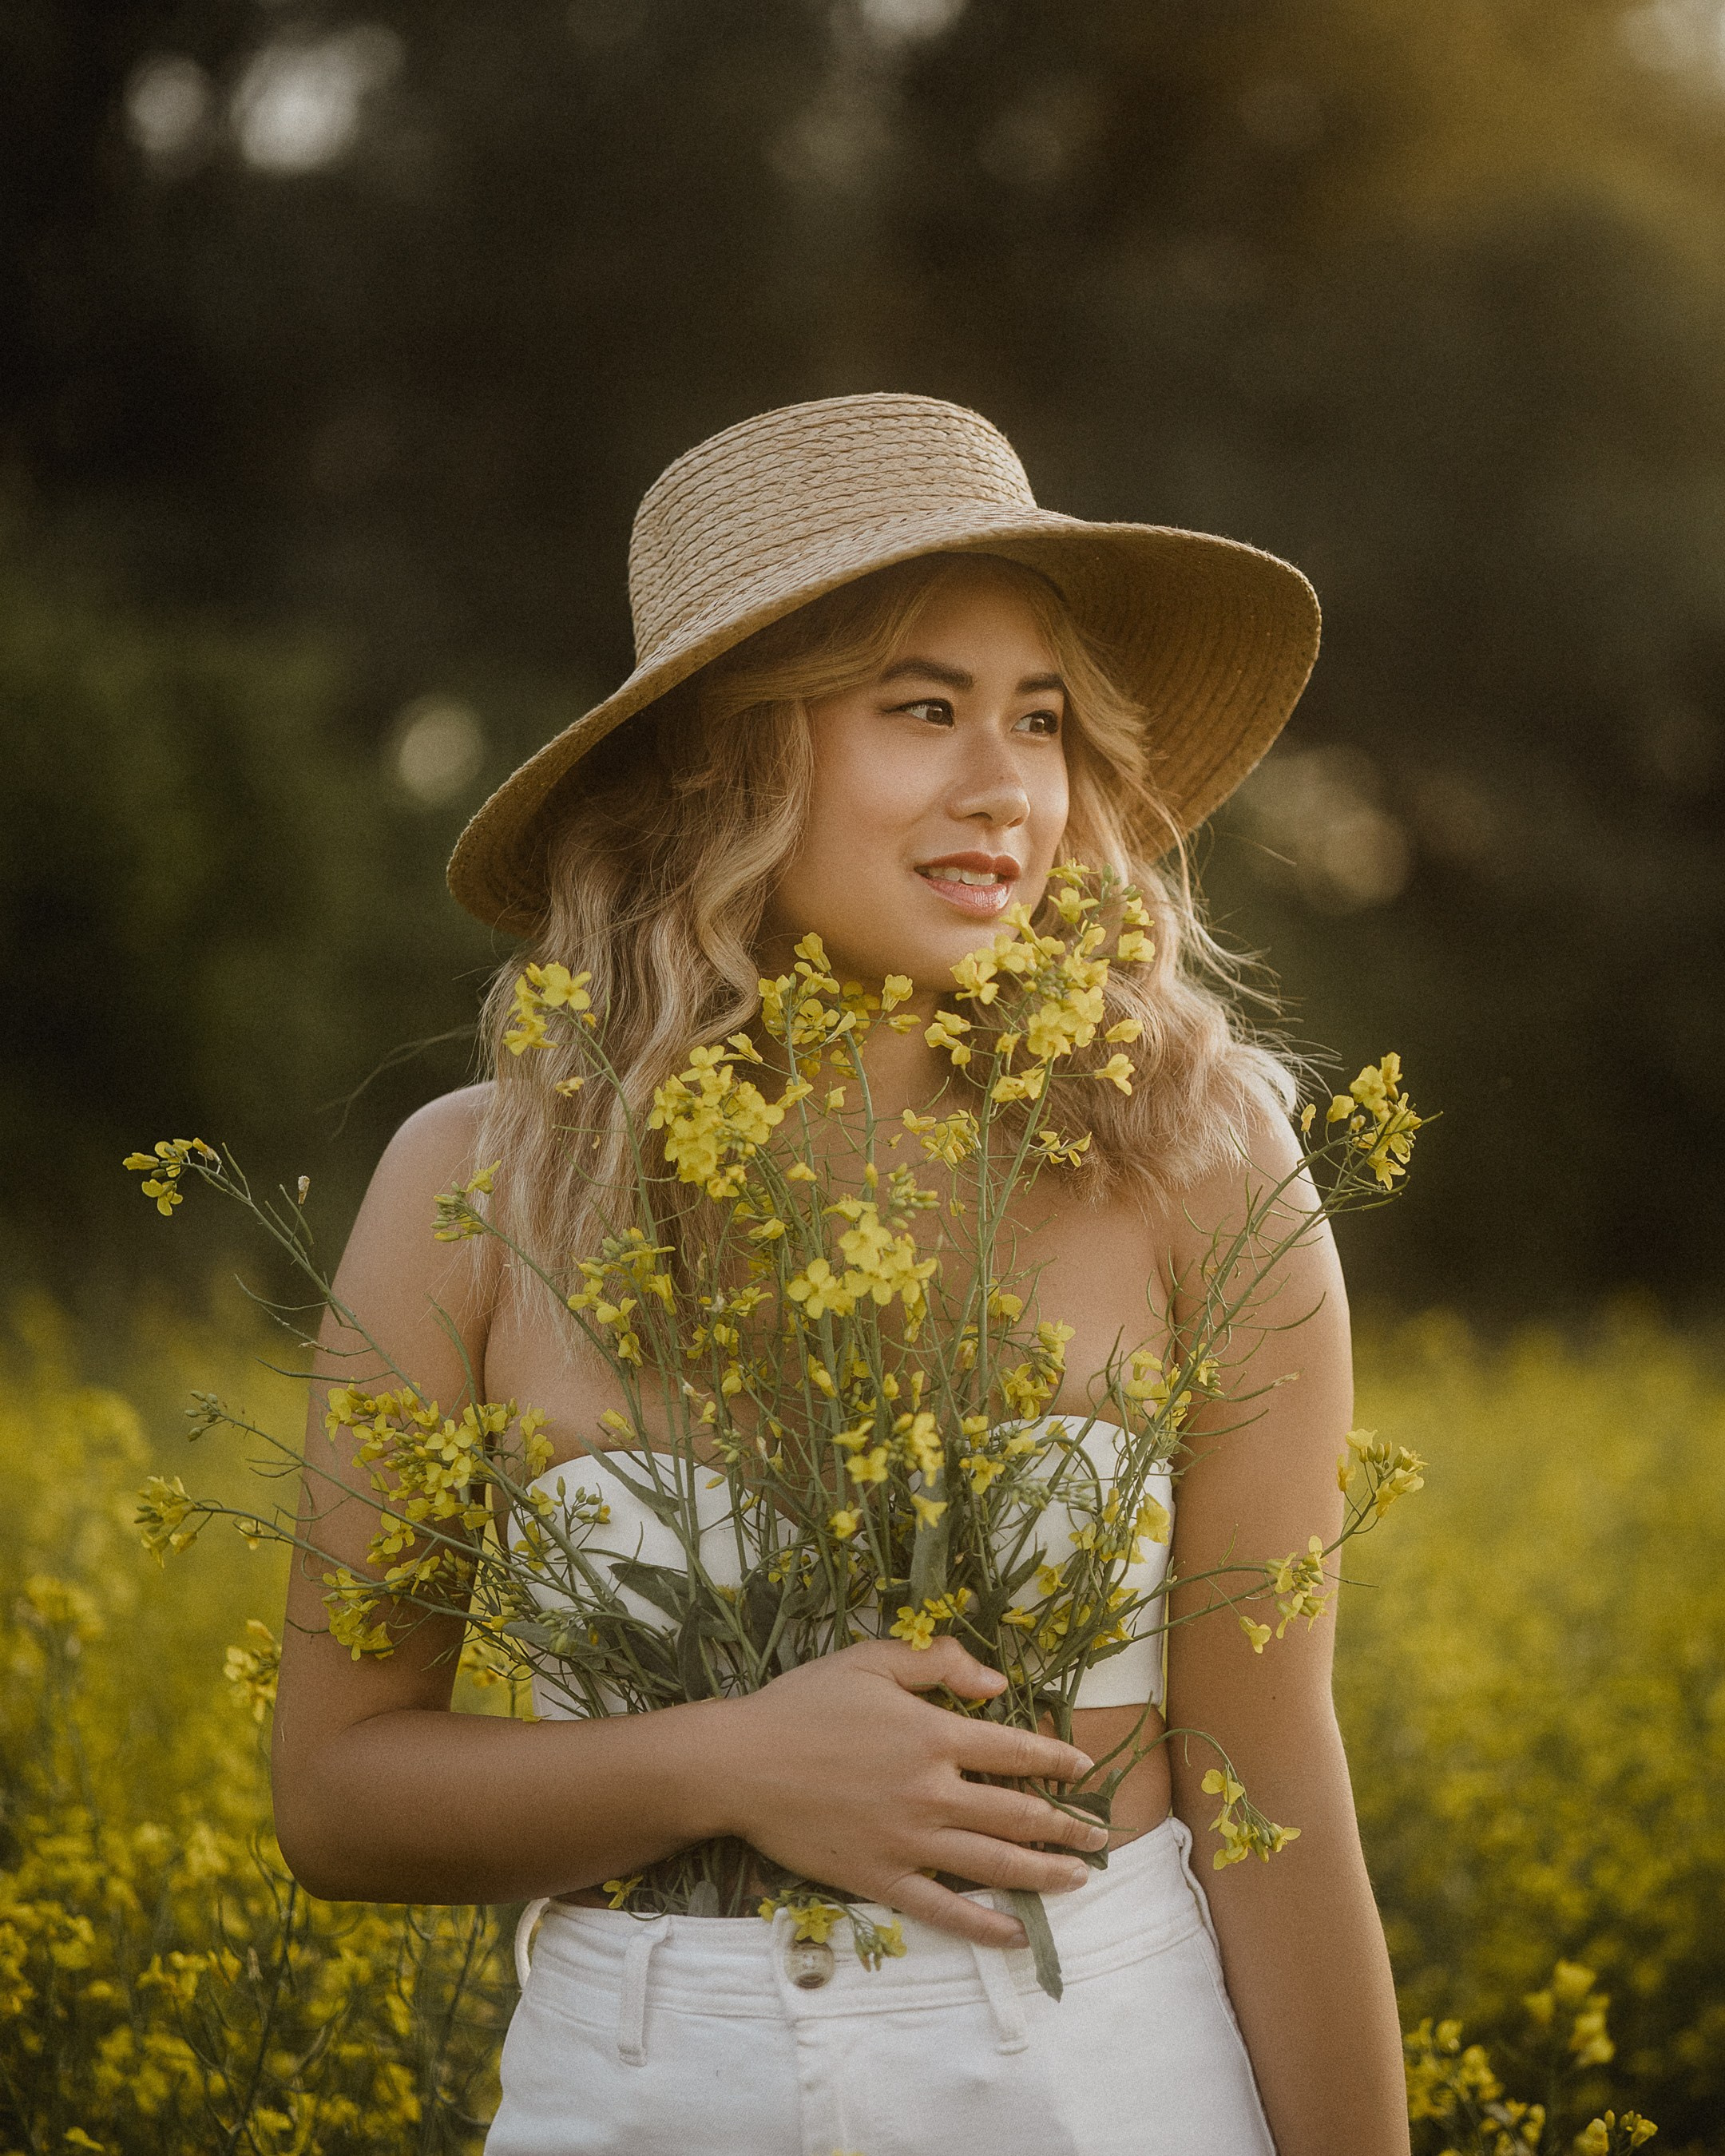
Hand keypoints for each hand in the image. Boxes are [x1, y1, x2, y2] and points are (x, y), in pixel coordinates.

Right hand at [701, 1637, 1106, 1946]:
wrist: (741, 1764)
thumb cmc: (804, 1703)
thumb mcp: (871, 1660)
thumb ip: (938, 1662)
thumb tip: (997, 1683)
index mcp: (933, 1735)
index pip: (1015, 1750)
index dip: (1056, 1759)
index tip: (1084, 1769)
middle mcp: (931, 1792)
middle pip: (1017, 1814)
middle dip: (1065, 1826)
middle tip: (1097, 1837)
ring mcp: (908, 1842)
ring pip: (993, 1864)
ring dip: (1042, 1874)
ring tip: (1077, 1879)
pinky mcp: (881, 1879)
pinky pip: (943, 1910)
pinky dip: (984, 1925)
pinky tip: (1014, 1931)